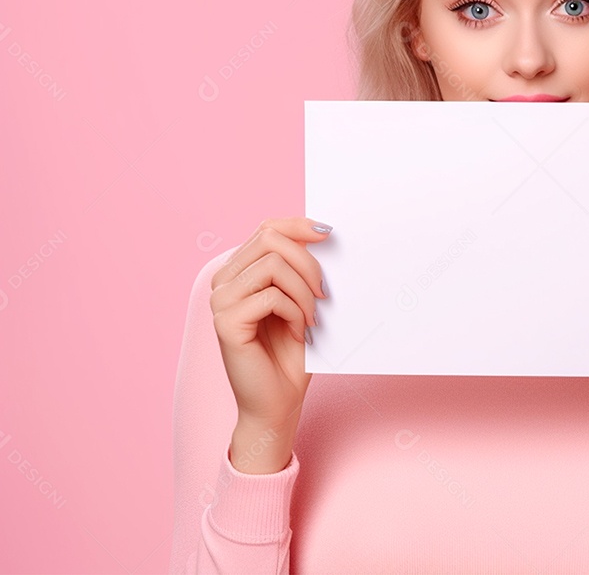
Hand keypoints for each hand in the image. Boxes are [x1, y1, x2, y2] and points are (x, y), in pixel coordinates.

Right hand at [209, 216, 330, 431]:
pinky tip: (301, 332)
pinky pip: (271, 297)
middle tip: (325, 293)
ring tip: (313, 318)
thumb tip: (323, 232)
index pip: (267, 228)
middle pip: (269, 239)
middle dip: (307, 261)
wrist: (279, 402)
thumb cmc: (292, 352)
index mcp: (239, 271)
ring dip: (305, 292)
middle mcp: (223, 282)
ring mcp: (220, 301)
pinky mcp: (225, 322)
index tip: (329, 234)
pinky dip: (296, 313)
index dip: (299, 225)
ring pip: (273, 265)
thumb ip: (301, 267)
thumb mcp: (301, 300)